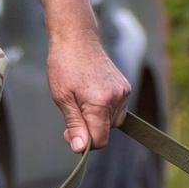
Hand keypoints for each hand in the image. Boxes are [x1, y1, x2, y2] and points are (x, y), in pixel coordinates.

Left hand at [47, 35, 130, 151]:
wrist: (77, 39)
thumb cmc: (65, 66)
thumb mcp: (62, 98)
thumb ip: (74, 125)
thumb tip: (79, 148)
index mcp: (100, 103)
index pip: (100, 140)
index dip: (84, 143)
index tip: (68, 132)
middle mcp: (117, 98)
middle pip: (106, 132)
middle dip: (89, 129)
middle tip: (72, 112)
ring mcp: (124, 92)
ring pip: (113, 122)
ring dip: (97, 119)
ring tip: (82, 100)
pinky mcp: (125, 87)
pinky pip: (117, 109)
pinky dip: (104, 109)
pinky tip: (91, 95)